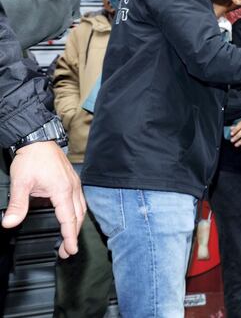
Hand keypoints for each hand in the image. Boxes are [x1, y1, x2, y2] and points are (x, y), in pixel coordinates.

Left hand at [2, 141, 85, 258]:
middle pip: (79, 216)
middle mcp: (73, 187)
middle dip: (74, 234)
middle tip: (67, 250)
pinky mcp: (72, 179)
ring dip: (77, 223)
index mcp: (62, 190)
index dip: (69, 236)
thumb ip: (18, 204)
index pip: (69, 219)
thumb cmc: (31, 158)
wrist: (38, 139)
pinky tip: (70, 215)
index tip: (71, 250)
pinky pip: (79, 199)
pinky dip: (77, 212)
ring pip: (82, 208)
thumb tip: (10, 223)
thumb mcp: (20, 183)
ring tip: (70, 236)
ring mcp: (74, 182)